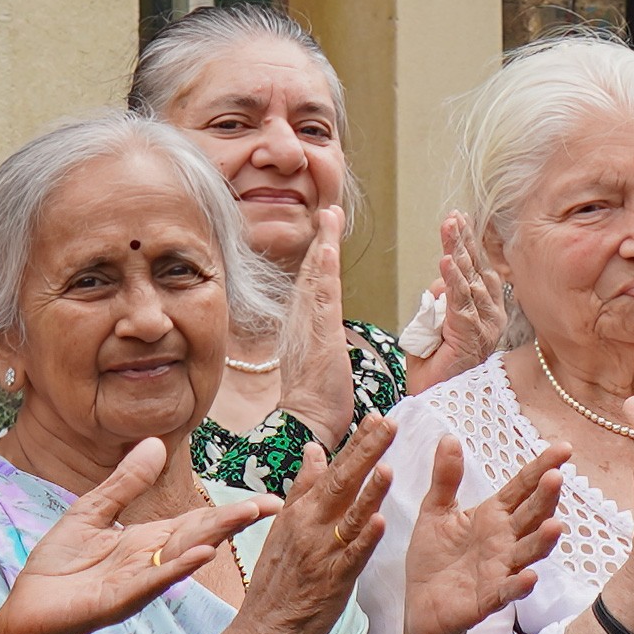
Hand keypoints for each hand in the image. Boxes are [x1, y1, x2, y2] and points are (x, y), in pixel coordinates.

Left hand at [0, 439, 261, 633]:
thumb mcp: (92, 511)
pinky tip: (201, 554)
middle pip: (201, 534)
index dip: (232, 509)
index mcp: (149, 541)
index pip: (198, 520)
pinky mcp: (120, 599)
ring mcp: (140, 581)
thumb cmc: (59, 566)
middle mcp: (152, 561)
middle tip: (275, 503)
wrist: (27, 608)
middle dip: (236, 518)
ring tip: (246, 516)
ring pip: (184, 555)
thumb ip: (126, 482)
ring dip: (216, 535)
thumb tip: (156, 443)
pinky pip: (154, 580)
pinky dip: (179, 567)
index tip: (270, 498)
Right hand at [233, 410, 398, 633]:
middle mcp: (311, 526)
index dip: (357, 443)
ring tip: (387, 466)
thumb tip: (315, 450)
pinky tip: (380, 521)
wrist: (264, 626)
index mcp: (302, 511)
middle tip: (390, 425)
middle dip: (367, 452)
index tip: (378, 417)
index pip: (334, 469)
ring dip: (369, 492)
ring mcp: (322, 553)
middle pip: (343, 483)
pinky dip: (365, 539)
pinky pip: (352, 557)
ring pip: (349, 517)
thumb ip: (303, 487)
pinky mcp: (333, 580)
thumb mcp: (285, 525)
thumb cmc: (278, 576)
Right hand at [288, 199, 369, 455]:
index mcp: (306, 326)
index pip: (313, 283)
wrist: (306, 424)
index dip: (319, 254)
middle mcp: (303, 321)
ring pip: (317, 278)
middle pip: (312, 272)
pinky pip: (323, 299)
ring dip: (324, 245)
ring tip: (330, 216)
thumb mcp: (321, 363)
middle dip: (322, 238)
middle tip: (330, 209)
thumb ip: (322, 343)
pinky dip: (324, 272)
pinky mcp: (321, 337)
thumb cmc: (316, 401)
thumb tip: (324, 336)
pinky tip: (327, 250)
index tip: (327, 229)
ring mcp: (310, 327)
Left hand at [402, 436, 569, 633]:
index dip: (542, 467)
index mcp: (492, 516)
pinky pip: (506, 591)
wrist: (421, 605)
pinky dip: (518, 585)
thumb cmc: (434, 558)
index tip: (564, 448)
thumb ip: (445, 478)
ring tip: (557, 525)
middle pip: (531, 516)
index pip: (522, 487)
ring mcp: (499, 570)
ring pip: (528, 552)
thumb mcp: (435, 511)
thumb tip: (449, 437)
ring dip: (543, 541)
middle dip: (545, 498)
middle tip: (557, 477)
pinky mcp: (487, 599)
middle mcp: (504, 541)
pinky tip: (530, 577)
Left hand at [405, 211, 508, 395]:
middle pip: (476, 270)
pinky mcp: (471, 339)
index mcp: (485, 312)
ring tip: (449, 228)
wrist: (433, 401)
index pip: (477, 269)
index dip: (468, 244)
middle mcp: (491, 317)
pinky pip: (460, 305)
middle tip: (452, 216)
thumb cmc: (434, 368)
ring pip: (470, 283)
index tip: (458, 219)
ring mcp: (484, 328)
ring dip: (458, 253)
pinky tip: (446, 262)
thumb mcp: (432, 325)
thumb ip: (438, 301)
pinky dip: (453, 282)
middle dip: (463, 241)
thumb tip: (440, 279)